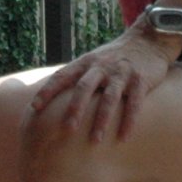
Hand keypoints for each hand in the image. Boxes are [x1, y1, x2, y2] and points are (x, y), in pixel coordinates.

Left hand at [27, 30, 178, 143]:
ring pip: (109, 98)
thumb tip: (50, 97)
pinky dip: (129, 121)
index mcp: (86, 63)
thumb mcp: (94, 60)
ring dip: (101, 120)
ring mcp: (121, 73)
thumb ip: (77, 76)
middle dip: (75, 109)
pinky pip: (134, 103)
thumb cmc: (115, 57)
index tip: (34, 107)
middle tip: (67, 130)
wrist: (148, 41)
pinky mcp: (140, 80)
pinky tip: (124, 137)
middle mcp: (101, 67)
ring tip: (95, 141)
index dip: (48, 91)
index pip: (63, 76)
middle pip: (85, 88)